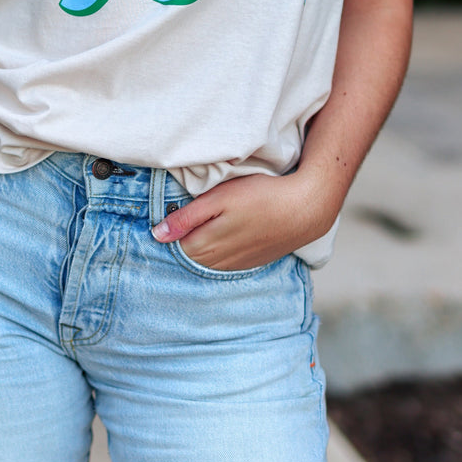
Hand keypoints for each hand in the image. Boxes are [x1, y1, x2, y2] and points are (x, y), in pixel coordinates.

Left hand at [150, 170, 335, 271]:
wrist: (304, 209)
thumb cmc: (260, 196)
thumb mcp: (218, 199)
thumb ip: (186, 218)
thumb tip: (157, 235)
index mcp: (206, 244)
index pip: (174, 247)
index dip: (170, 232)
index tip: (169, 216)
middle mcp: (219, 261)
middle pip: (189, 256)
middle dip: (182, 241)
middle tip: (183, 219)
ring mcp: (236, 264)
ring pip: (206, 263)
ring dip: (200, 249)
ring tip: (202, 227)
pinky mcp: (251, 262)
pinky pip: (225, 264)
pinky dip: (218, 254)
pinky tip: (222, 238)